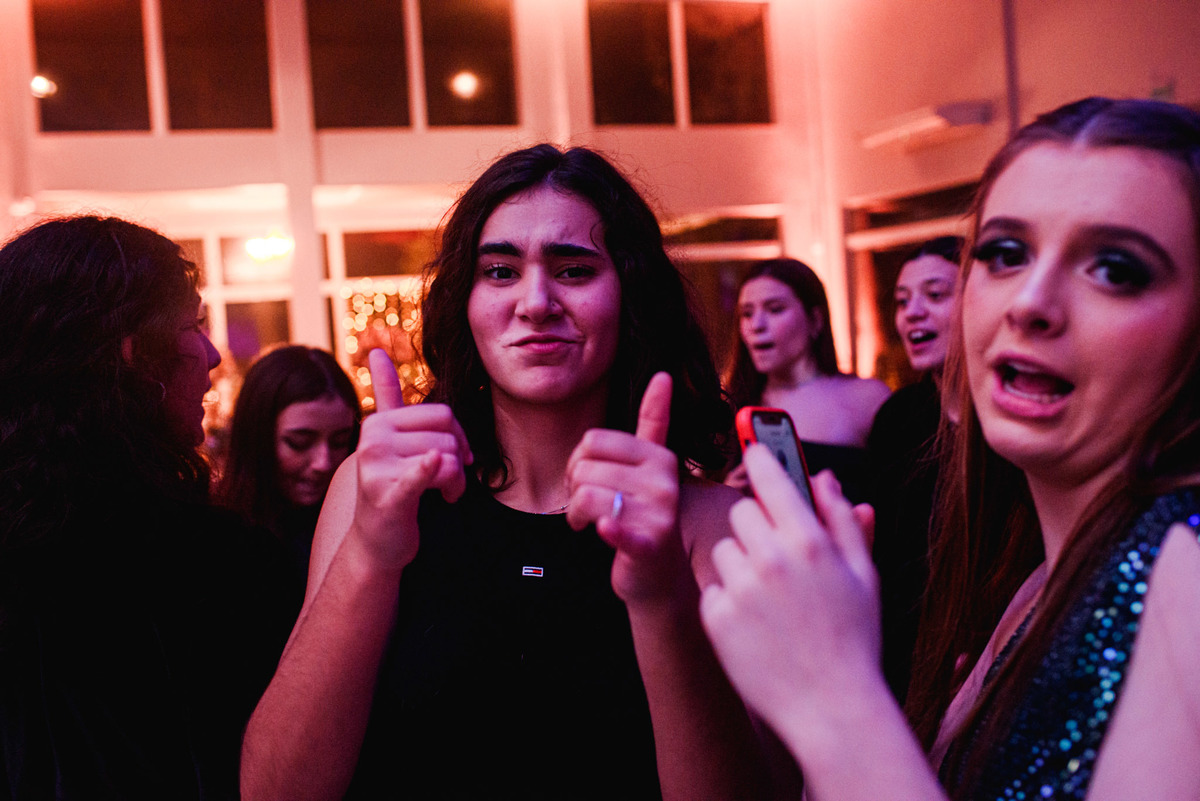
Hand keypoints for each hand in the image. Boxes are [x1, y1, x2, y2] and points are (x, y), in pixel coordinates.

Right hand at [351, 349, 471, 569]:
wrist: (376, 541)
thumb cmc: (391, 485)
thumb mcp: (389, 439)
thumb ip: (385, 395)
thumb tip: (374, 349)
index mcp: (379, 422)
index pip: (442, 414)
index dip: (459, 436)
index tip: (458, 456)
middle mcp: (373, 439)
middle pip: (447, 435)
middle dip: (460, 461)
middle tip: (452, 483)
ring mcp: (377, 467)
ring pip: (447, 458)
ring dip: (456, 482)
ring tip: (446, 494)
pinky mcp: (387, 495)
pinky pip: (418, 476)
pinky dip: (429, 472)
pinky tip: (434, 472)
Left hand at [566, 372, 689, 605]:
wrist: (660, 578)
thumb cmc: (646, 516)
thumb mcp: (652, 467)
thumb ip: (655, 422)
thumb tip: (664, 374)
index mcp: (660, 456)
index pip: (593, 441)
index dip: (579, 462)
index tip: (590, 481)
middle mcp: (664, 481)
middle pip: (585, 468)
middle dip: (575, 490)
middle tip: (590, 508)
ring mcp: (659, 513)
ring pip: (585, 495)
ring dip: (576, 514)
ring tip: (591, 523)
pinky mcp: (648, 545)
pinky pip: (615, 525)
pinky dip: (608, 529)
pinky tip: (606, 530)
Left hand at [699, 445, 880, 737]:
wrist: (832, 709)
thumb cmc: (855, 640)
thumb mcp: (863, 576)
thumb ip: (843, 521)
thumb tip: (825, 477)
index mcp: (810, 542)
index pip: (769, 478)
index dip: (759, 457)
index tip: (754, 449)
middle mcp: (771, 559)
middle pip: (740, 512)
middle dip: (756, 526)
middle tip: (776, 556)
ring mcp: (741, 589)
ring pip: (723, 549)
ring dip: (741, 565)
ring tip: (771, 601)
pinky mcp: (716, 618)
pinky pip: (714, 589)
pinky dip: (730, 602)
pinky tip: (757, 627)